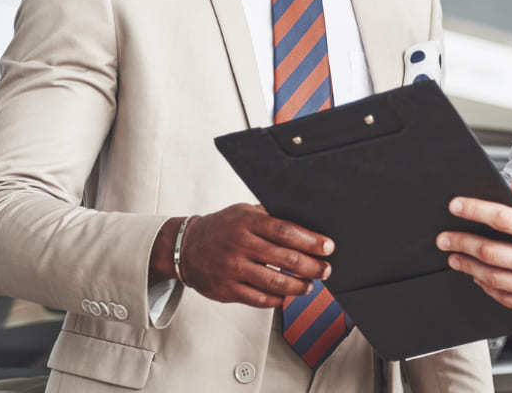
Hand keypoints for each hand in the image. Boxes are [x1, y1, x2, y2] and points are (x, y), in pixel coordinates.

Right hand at [152, 203, 333, 307]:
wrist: (183, 247)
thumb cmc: (222, 228)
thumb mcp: (244, 212)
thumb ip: (270, 216)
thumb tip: (306, 223)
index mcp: (247, 222)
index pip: (286, 231)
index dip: (311, 240)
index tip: (328, 247)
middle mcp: (240, 245)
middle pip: (285, 259)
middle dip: (312, 266)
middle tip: (326, 270)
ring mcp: (232, 269)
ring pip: (274, 283)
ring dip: (298, 286)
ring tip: (310, 285)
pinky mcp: (226, 290)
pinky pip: (258, 299)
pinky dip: (277, 299)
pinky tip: (286, 296)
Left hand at [435, 179, 511, 315]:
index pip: (501, 219)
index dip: (474, 210)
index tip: (456, 206)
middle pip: (490, 252)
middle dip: (462, 243)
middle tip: (446, 239)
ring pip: (494, 279)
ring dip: (470, 268)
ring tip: (456, 259)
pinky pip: (508, 300)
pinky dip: (489, 289)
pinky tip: (480, 279)